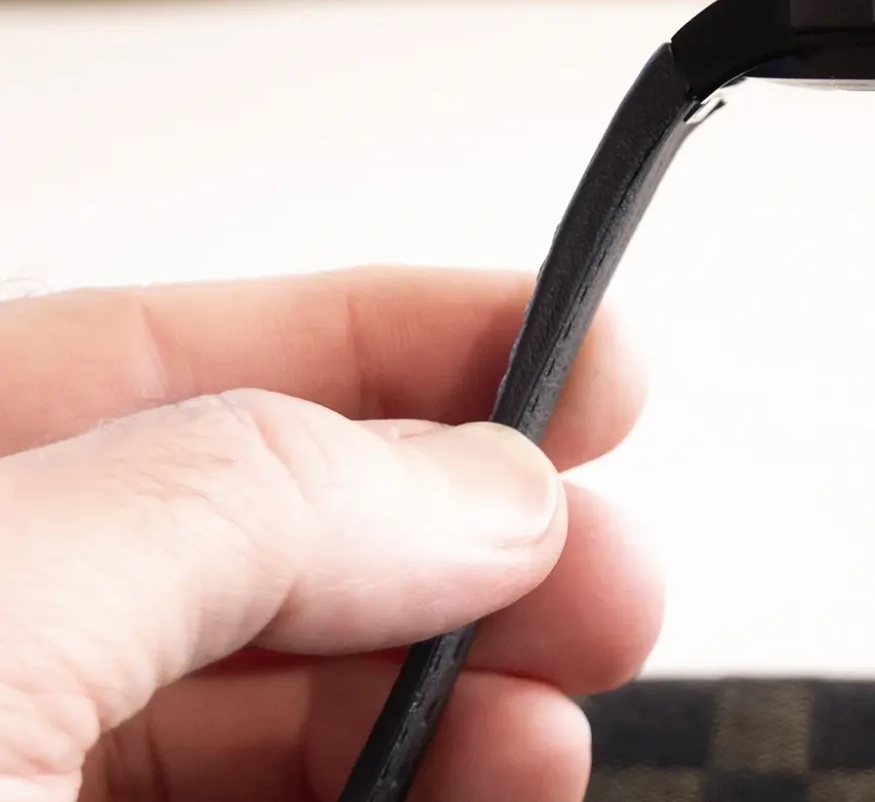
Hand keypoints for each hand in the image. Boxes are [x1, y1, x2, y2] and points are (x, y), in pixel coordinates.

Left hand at [0, 268, 660, 801]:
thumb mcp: (0, 610)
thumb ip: (242, 504)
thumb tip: (480, 488)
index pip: (147, 361)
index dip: (379, 333)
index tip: (573, 344)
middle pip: (256, 527)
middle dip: (464, 520)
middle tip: (599, 549)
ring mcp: (27, 782)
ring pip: (295, 688)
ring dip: (473, 669)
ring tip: (581, 669)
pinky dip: (429, 784)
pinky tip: (504, 774)